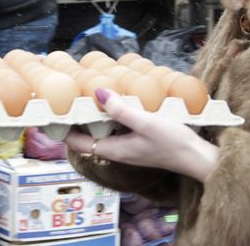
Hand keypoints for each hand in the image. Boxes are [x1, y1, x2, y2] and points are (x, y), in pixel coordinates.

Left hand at [64, 89, 218, 182]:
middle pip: (89, 136)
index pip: (78, 143)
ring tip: (93, 94)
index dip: (64, 129)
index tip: (54, 111)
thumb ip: (122, 110)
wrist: (195, 157)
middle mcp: (118, 150)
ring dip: (98, 116)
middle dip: (80, 118)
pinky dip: (114, 116)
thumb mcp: (146, 122)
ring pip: (105, 131)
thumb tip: (97, 94)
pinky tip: (122, 101)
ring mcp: (129, 147)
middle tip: (73, 95)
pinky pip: (119, 129)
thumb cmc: (172, 142)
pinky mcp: (140, 142)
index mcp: (114, 149)